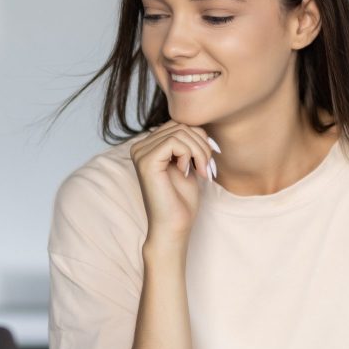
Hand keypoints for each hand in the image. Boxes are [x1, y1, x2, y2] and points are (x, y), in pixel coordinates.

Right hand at [130, 120, 217, 240]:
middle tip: (207, 168)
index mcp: (148, 146)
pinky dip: (189, 155)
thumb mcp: (188, 163)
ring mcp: (140, 153)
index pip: (179, 124)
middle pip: (180, 125)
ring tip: (201, 171)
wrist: (174, 226)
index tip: (209, 161)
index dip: (200, 138)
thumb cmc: (182, 200)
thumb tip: (201, 122)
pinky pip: (174, 141)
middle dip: (202, 144)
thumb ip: (189, 142)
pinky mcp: (145, 161)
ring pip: (180, 131)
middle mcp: (140, 147)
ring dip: (199, 151)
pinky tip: (187, 172)